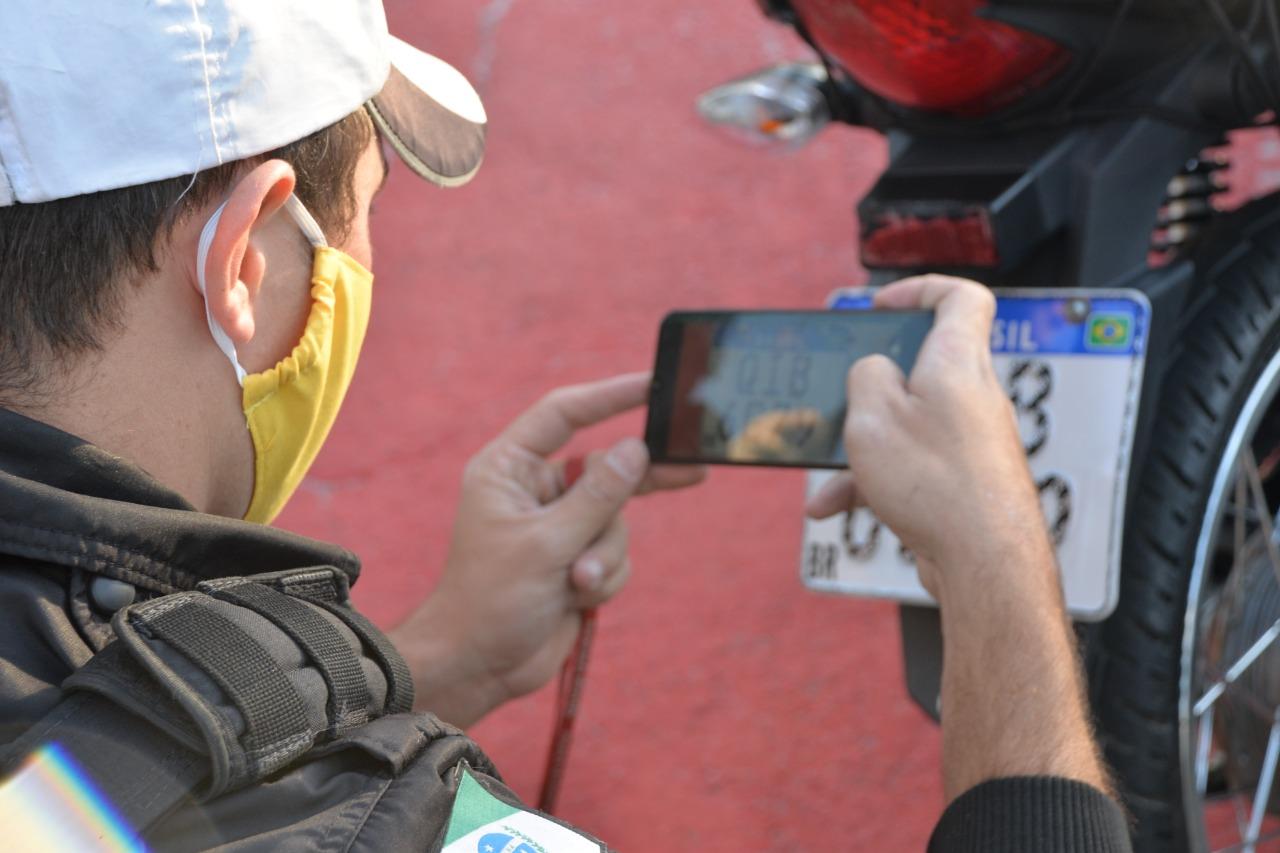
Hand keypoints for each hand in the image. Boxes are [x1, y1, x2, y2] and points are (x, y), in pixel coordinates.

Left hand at [394, 373, 704, 726]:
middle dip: (627, 495)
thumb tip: (635, 449)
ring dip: (606, 554)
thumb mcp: (546, 544)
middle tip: (691, 468)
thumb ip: (597, 496)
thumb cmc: (491, 600)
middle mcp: (534, 490)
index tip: (653, 385)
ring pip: (616, 518)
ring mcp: (558, 525)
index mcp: (509, 468)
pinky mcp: (577, 559)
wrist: (481, 666)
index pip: (564, 414)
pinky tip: (580, 599)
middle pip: (604, 468)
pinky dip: (607, 576)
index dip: (609, 396)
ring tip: (579, 583)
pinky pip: (617, 552)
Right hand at [805, 275, 1048, 601]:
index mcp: (957, 361)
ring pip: (909, 423)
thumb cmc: (936, 483)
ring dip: (864, 444)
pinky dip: (873, 480)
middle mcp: (973, 395)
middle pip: (923, 365)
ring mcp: (972, 440)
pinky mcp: (965, 479)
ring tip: (829, 472)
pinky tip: (835, 505)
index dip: (921, 289)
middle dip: (872, 381)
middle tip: (842, 389)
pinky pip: (911, 465)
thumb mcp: (872, 415)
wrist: (984, 560)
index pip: (961, 298)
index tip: (882, 306)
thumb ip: (865, 375)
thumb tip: (873, 371)